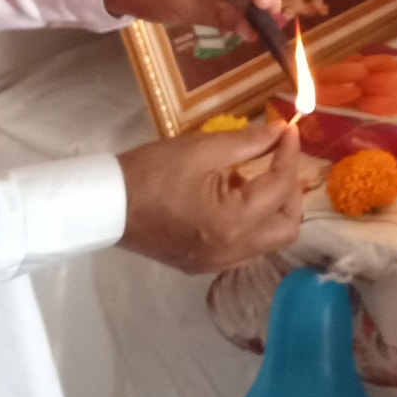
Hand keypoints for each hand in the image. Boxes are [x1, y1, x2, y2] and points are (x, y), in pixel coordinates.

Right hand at [117, 122, 304, 273]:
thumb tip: (280, 133)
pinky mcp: (203, 264)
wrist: (106, 205)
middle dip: (290, 190)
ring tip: (253, 176)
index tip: (288, 131)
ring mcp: (217, 263)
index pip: (280, 188)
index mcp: (233, 222)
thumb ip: (248, 142)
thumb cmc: (151, 172)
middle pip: (286, 226)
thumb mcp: (201, 149)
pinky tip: (233, 196)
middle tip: (279, 159)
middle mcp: (232, 251)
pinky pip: (245, 247)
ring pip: (268, 241)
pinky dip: (251, 222)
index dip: (289, 155)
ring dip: (272, 208)